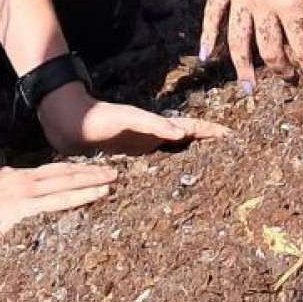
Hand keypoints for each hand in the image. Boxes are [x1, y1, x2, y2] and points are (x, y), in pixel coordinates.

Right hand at [0, 162, 116, 260]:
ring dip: (92, 180)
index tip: (91, 170)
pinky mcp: (22, 205)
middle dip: (89, 170)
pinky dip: (81, 195)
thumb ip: (4, 197)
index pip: (50, 171)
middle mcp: (20, 178)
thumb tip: (14, 199)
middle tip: (113, 170)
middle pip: (62, 171)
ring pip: (65, 182)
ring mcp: (22, 189)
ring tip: (113, 179)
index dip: (73, 170)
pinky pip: (58, 199)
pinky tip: (98, 194)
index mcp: (13, 176)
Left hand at [36, 83, 229, 155]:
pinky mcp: (130, 159)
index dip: (212, 132)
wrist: (68, 123)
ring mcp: (143, 148)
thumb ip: (153, 124)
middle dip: (209, 145)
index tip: (234, 137)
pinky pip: (158, 165)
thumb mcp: (127, 118)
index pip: (192, 128)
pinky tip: (173, 183)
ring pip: (175, 154)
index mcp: (158, 125)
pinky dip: (171, 170)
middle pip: (188, 141)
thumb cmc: (98, 118)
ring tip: (211, 170)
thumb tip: (182, 132)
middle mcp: (154, 136)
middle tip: (231, 156)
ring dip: (193, 158)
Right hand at [198, 0, 302, 91]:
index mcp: (292, 2)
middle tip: (292, 80)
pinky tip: (206, 56)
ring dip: (244, 69)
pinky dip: (208, 37)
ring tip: (250, 88)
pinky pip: (211, 15)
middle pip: (270, 51)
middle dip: (284, 70)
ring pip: (238, 42)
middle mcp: (263, 3)